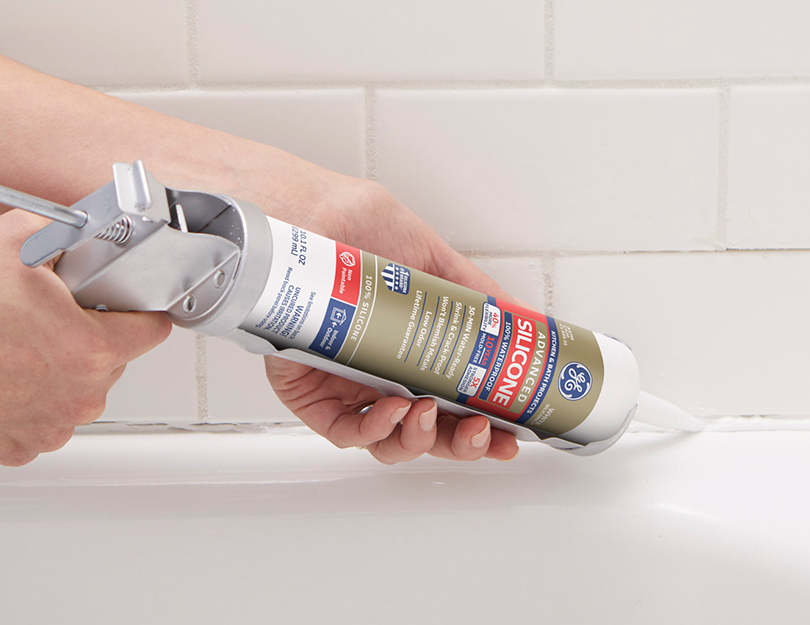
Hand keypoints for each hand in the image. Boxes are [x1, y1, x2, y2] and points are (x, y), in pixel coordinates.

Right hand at [0, 210, 170, 464]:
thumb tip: (100, 237)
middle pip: (112, 362)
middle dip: (87, 336)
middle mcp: (77, 398)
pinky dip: (26, 400)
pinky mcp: (14, 447)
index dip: (136, 308)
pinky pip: (40, 420)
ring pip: (76, 393)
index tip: (119, 303)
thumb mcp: (24, 237)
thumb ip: (79, 237)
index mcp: (92, 350)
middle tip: (43, 315)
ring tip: (11, 342)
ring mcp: (47, 428)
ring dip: (57, 371)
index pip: (153, 330)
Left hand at [256, 174, 519, 463]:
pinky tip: (391, 411)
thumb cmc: (348, 223)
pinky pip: (343, 429)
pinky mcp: (308, 392)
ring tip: (430, 413)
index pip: (453, 401)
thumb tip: (517, 315)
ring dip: (419, 439)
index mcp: (409, 348)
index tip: (512, 432)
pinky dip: (373, 429)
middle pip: (428, 430)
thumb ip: (471, 290)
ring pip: (387, 439)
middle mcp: (378, 371)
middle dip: (461, 443)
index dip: (484, 425)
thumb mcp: (425, 253)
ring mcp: (344, 384)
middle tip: (482, 431)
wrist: (300, 213)